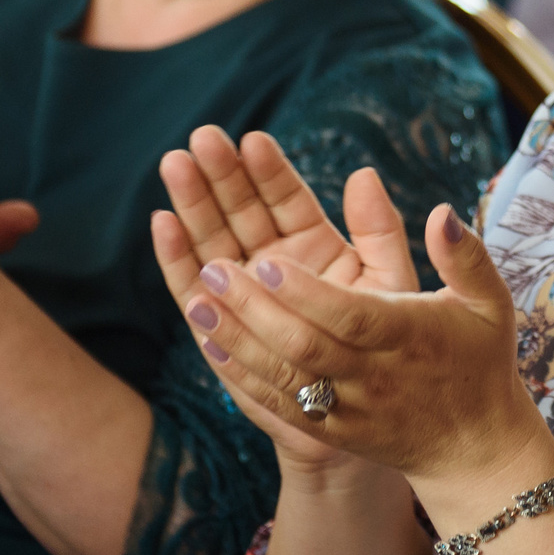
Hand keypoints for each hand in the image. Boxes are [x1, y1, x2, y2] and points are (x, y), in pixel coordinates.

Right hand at [154, 127, 425, 469]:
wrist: (362, 415)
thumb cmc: (384, 346)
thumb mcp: (391, 283)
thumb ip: (379, 230)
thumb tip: (364, 173)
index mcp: (314, 245)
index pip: (285, 198)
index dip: (268, 170)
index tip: (252, 139)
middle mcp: (271, 262)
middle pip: (241, 210)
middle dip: (221, 174)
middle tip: (203, 139)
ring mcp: (242, 292)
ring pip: (211, 239)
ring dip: (192, 204)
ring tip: (176, 164)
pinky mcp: (218, 326)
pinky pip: (193, 287)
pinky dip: (176, 257)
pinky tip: (162, 223)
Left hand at [173, 159, 547, 501]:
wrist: (472, 451)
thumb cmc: (480, 363)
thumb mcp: (489, 303)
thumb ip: (465, 255)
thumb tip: (440, 211)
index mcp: (409, 338)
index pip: (350, 316)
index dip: (307, 293)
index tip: (268, 261)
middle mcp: (373, 377)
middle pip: (305, 346)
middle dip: (255, 309)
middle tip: (214, 269)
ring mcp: (347, 409)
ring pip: (282, 376)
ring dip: (235, 338)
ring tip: (196, 299)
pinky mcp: (328, 431)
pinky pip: (277, 403)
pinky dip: (240, 374)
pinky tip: (210, 342)